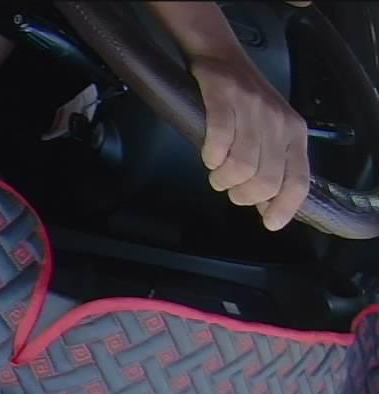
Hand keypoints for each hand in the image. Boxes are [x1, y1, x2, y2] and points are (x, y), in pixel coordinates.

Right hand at [190, 51, 308, 230]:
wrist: (222, 56)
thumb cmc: (244, 100)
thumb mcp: (269, 132)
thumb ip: (270, 167)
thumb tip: (265, 208)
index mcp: (294, 134)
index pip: (298, 181)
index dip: (283, 208)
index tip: (268, 223)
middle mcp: (279, 123)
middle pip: (264, 180)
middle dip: (241, 195)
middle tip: (229, 188)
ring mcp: (253, 110)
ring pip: (242, 166)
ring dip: (222, 179)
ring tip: (216, 172)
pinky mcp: (226, 99)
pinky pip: (220, 139)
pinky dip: (211, 156)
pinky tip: (209, 156)